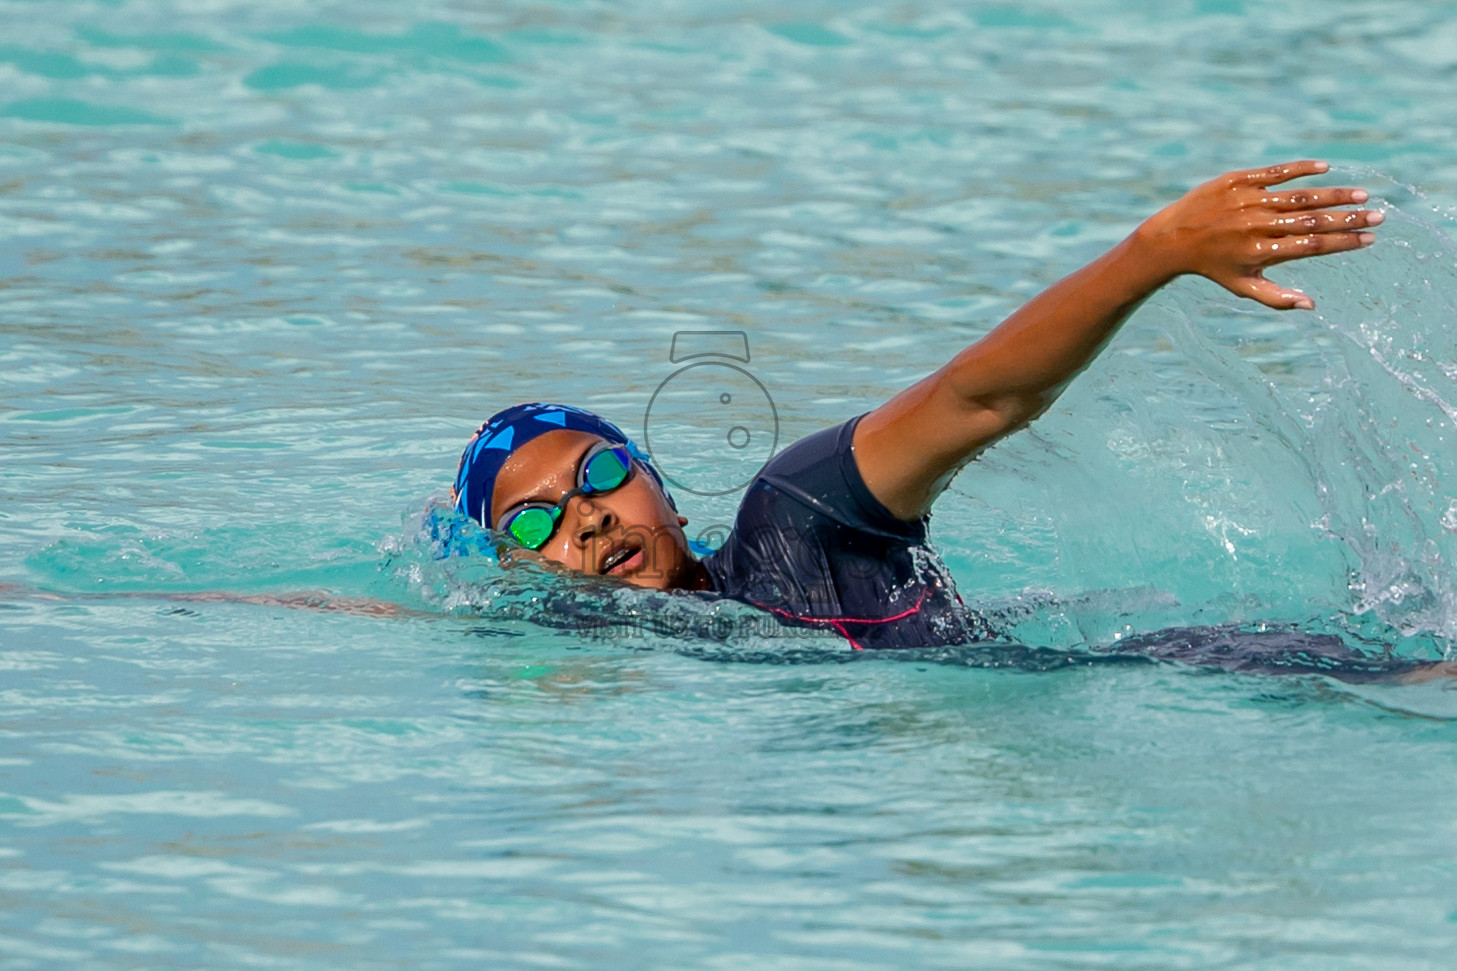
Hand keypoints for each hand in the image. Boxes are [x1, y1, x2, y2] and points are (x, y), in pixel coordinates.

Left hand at [1134, 160, 1380, 309]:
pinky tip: (1325, 169)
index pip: (1311, 247)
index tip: (1369, 239)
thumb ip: (1276, 297)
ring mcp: (1247, 201)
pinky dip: (1300, 169)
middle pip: (1311, 221)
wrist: (1172, 239)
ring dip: (1332, 194)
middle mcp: (1256, 226)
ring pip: (1298, 195)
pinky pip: (1274, 172)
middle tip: (1378, 215)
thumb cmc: (1213, 266)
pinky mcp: (1237, 181)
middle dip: (1348, 219)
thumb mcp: (1242, 287)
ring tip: (1360, 195)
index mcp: (1261, 252)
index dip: (1342, 243)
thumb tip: (1311, 305)